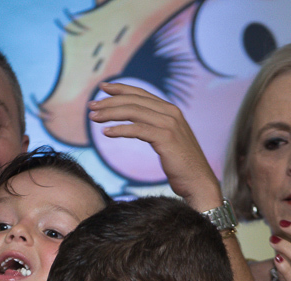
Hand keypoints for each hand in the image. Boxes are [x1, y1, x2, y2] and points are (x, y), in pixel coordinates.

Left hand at [87, 82, 222, 211]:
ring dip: (110, 113)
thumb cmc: (181, 165)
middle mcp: (171, 113)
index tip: (102, 88)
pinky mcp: (166, 138)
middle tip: (91, 107)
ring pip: (133, 112)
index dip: (120, 88)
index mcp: (171, 110)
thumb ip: (156, 126)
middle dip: (109, 102)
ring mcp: (169, 124)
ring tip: (93, 118)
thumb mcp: (169, 140)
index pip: (141, 93)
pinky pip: (137, 130)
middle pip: (134, 100)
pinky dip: (120, 129)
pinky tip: (106, 133)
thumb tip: (136, 122)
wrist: (199, 182)